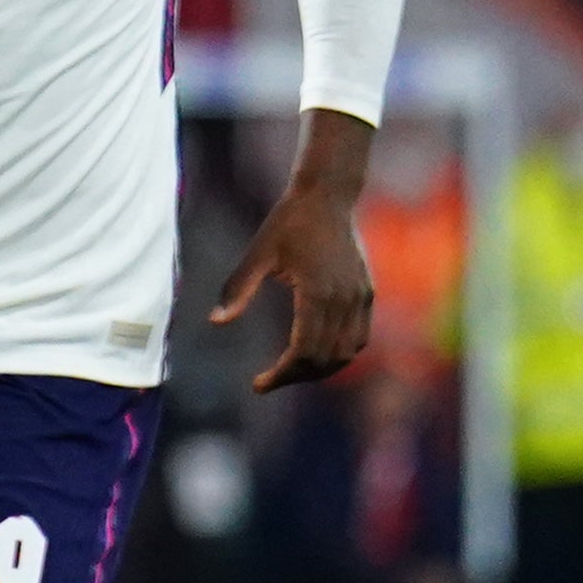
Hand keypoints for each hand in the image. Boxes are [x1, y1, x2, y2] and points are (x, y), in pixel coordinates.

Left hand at [212, 166, 374, 392]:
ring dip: (319, 370)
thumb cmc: (288, 222)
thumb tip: (215, 322)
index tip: (257, 385)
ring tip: (289, 373)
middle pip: (324, 359)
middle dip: (295, 377)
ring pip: (346, 353)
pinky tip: (315, 356)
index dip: (280, 375)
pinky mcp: (367, 293)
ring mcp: (360, 297)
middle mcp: (344, 299)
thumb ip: (237, 289)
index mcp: (317, 292)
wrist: (327, 197)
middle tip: (267, 381)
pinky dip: (339, 355)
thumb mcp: (258, 253)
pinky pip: (358, 338)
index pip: (303, 352)